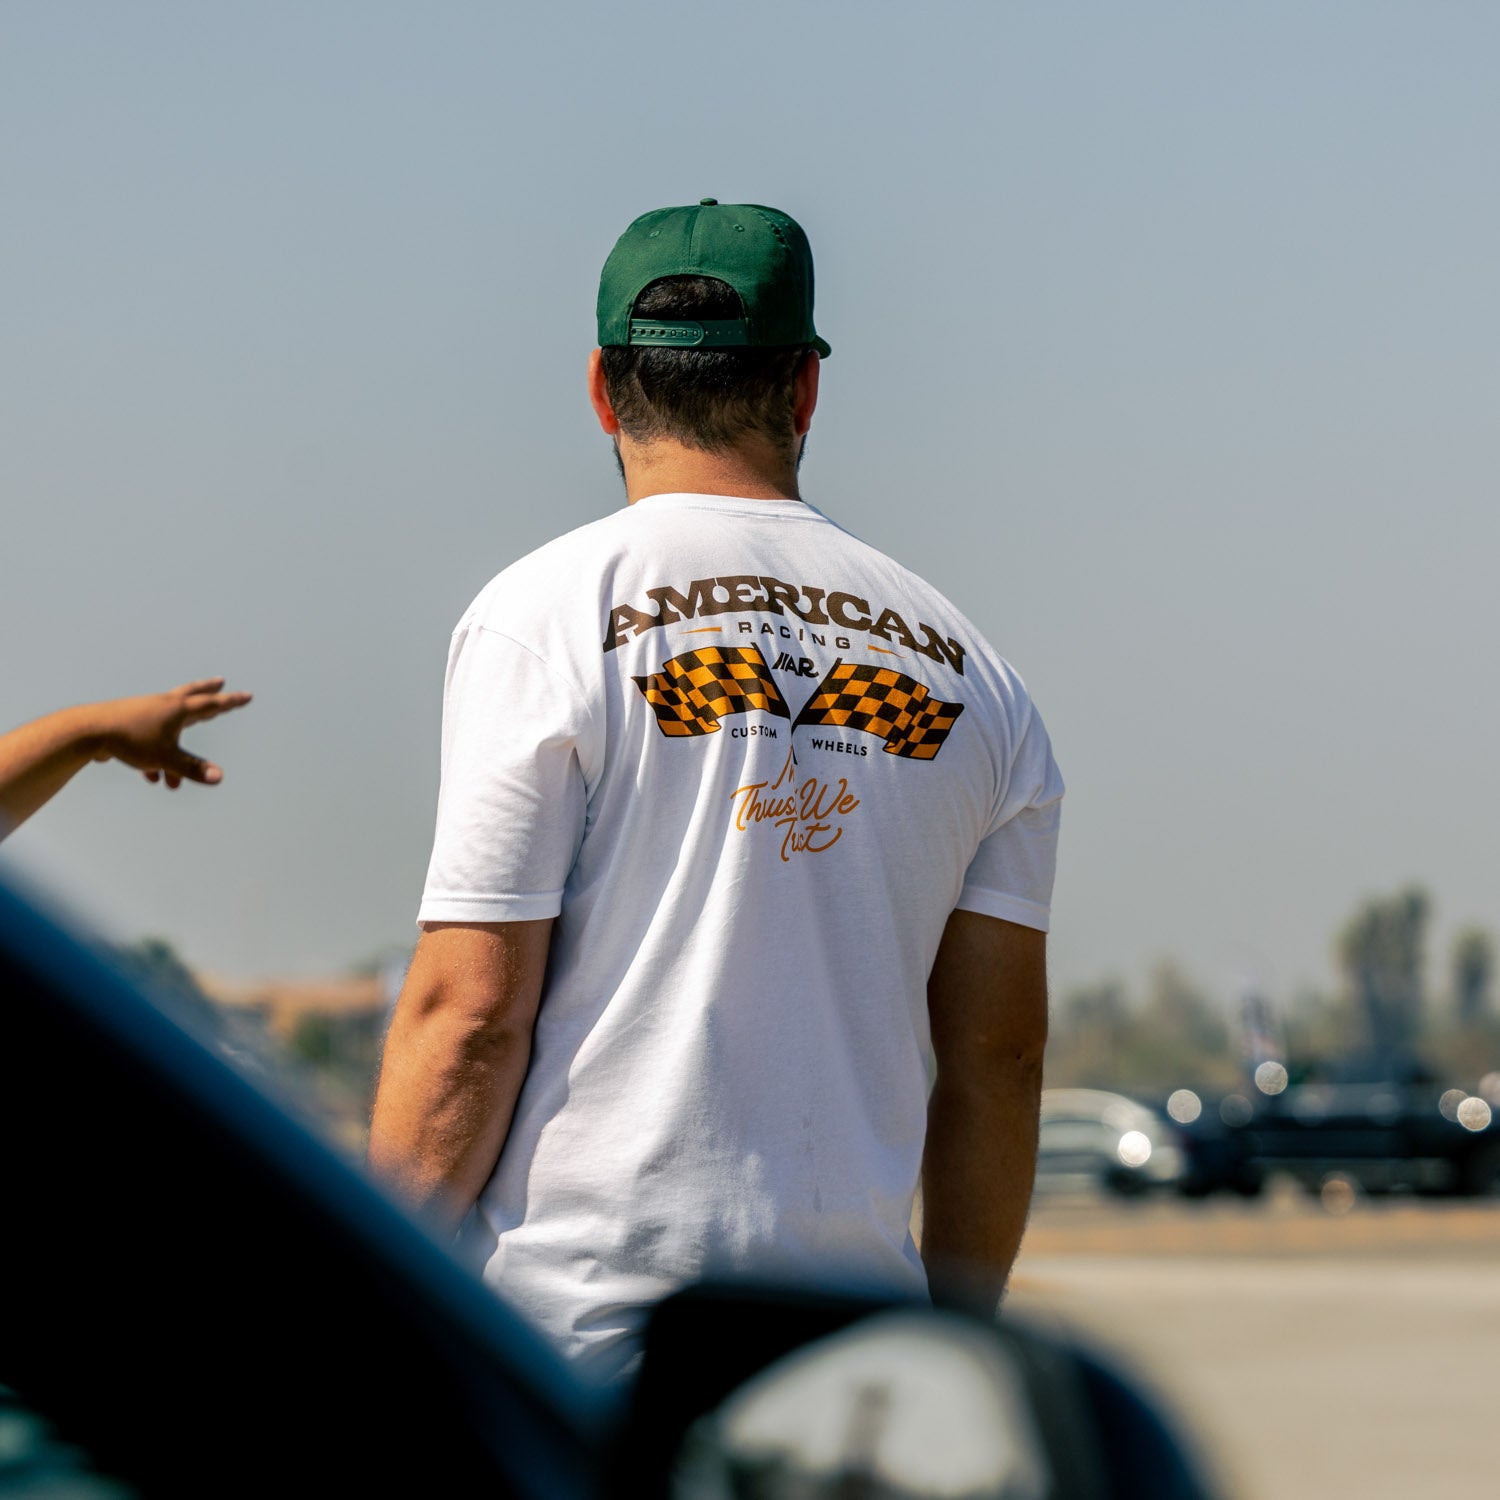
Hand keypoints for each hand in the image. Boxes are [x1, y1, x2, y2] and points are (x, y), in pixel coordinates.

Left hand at [95, 678, 252, 789]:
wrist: (88, 732)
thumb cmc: (130, 739)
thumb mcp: (165, 757)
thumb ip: (192, 769)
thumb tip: (219, 778)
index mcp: (177, 709)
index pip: (211, 705)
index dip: (231, 702)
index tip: (247, 696)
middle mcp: (163, 706)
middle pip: (192, 695)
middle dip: (208, 691)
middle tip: (220, 682)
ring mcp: (145, 712)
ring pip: (169, 729)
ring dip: (176, 752)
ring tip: (171, 778)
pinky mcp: (129, 724)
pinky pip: (150, 742)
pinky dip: (154, 758)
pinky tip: (149, 775)